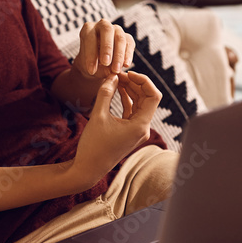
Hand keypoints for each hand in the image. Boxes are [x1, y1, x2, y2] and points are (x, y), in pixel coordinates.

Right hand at [70, 72, 161, 189]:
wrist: (87, 168)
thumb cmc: (92, 145)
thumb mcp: (98, 115)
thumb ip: (106, 93)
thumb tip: (113, 76)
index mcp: (141, 125)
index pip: (153, 96)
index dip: (143, 81)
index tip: (127, 73)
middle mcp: (143, 129)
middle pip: (147, 99)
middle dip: (135, 84)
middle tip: (119, 74)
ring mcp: (137, 131)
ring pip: (140, 104)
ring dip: (131, 91)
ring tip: (117, 79)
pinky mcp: (129, 133)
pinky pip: (132, 112)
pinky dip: (127, 100)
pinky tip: (117, 90)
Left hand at [74, 19, 134, 79]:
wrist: (100, 65)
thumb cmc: (91, 63)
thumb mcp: (89, 66)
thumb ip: (96, 65)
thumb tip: (110, 69)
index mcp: (88, 29)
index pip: (89, 37)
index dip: (90, 54)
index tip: (91, 70)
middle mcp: (103, 25)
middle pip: (107, 30)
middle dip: (106, 47)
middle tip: (105, 63)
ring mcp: (117, 30)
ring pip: (120, 38)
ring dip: (118, 55)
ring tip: (116, 69)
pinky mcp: (128, 37)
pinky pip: (129, 44)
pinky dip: (128, 55)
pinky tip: (126, 65)